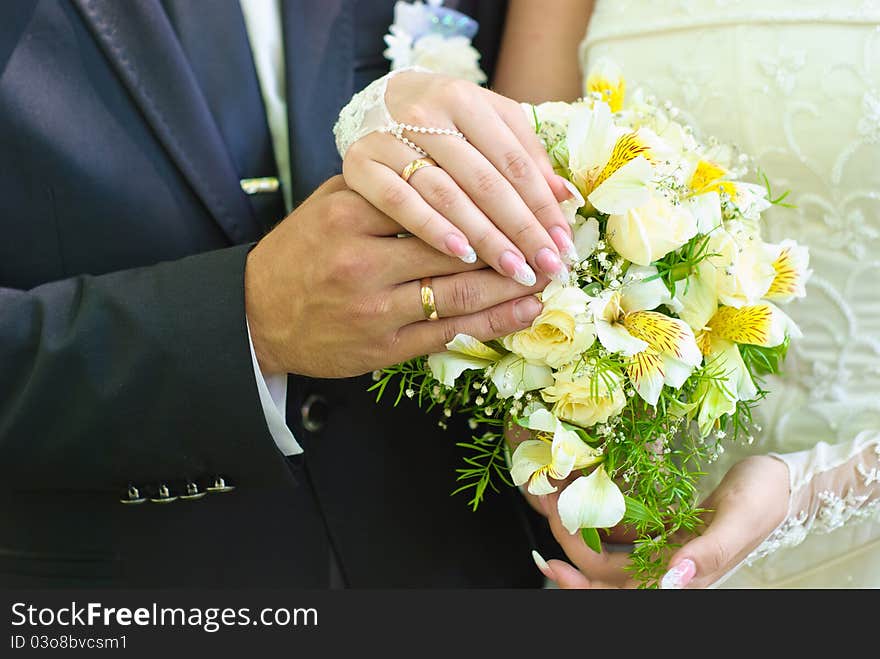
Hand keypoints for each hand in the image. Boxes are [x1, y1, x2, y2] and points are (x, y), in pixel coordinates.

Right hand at [245, 176, 545, 377]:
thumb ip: (387, 185)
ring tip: (551, 274)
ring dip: (514, 285)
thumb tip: (458, 168)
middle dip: (514, 244)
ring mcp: (374, 308)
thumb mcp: (331, 202)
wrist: (259, 316)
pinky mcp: (383, 347)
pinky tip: (526, 309)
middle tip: (554, 241)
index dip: (491, 201)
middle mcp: (363, 260)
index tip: (529, 200)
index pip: (437, 199)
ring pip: (461, 292)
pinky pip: (449, 332)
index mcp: (351, 212)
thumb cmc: (303, 253)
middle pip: (458, 247)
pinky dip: (494, 321)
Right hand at [342, 71, 575, 285]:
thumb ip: (523, 152)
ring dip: (486, 237)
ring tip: (515, 269)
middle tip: (547, 266)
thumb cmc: (438, 120)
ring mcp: (389, 140)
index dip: (543, 205)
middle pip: (485, 182)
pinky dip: (433, 229)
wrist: (367, 106)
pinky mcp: (360, 165)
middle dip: (521, 228)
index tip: (564, 242)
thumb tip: (564, 196)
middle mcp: (425, 114)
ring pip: (448, 196)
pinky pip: (400, 203)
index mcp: (463, 98)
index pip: (513, 161)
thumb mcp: (482, 120)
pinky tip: (463, 254)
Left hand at [531, 455, 790, 588]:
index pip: (624, 593)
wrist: (783, 480)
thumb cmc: (766, 498)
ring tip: (553, 500)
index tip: (552, 561)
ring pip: (609, 552)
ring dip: (579, 530)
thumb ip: (708, 553)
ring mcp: (664, 549)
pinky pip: (622, 530)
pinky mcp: (663, 528)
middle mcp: (668, 569)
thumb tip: (673, 581)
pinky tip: (581, 494)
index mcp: (685, 577)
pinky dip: (600, 516)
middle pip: (606, 576)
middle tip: (545, 512)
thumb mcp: (739, 521)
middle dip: (570, 550)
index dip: (584, 584)